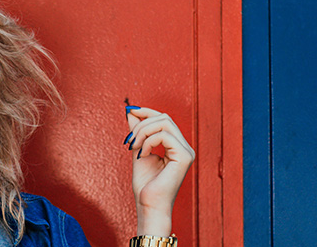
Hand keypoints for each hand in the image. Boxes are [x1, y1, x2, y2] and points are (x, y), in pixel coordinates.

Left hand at [124, 106, 194, 235]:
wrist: (149, 205)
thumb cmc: (145, 185)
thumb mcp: (138, 151)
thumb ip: (138, 133)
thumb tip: (131, 112)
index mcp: (176, 146)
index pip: (164, 119)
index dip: (146, 112)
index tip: (129, 111)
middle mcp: (184, 147)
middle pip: (164, 118)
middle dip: (142, 124)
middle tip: (129, 140)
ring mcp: (186, 152)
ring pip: (164, 123)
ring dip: (143, 131)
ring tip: (134, 146)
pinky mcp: (184, 157)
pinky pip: (164, 135)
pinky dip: (148, 141)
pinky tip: (142, 153)